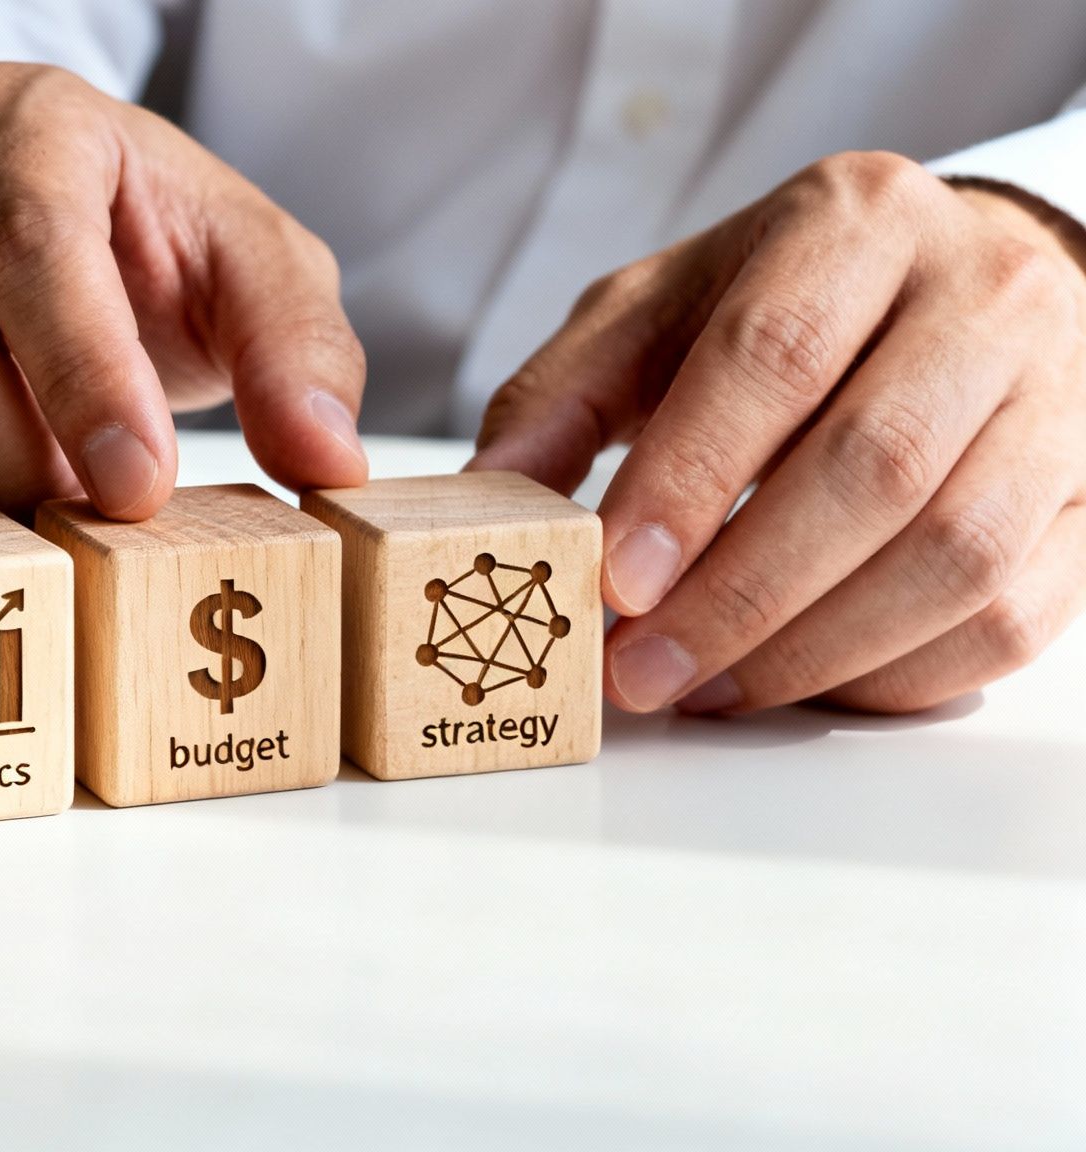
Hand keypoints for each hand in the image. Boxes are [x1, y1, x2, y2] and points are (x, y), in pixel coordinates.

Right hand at [0, 62, 367, 519]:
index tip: (137, 491)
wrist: (3, 213)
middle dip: (18, 473)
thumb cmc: (132, 241)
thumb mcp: (244, 262)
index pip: (31, 250)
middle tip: (90, 536)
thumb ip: (298, 347)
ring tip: (34, 535)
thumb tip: (328, 460)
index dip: (83, 382)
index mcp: (17, 123)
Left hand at [470, 152, 1085, 713]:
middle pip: (876, 468)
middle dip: (741, 594)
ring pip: (958, 554)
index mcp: (859, 222)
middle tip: (642, 672)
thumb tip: (487, 489)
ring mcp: (1063, 395)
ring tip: (705, 691)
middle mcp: (986, 294)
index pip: (776, 357)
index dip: (689, 483)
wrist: (959, 284)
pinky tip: (799, 685)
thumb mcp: (658, 312)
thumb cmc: (785, 306)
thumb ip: (566, 393)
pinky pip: (1015, 614)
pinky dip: (896, 673)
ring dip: (816, 649)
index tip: (612, 586)